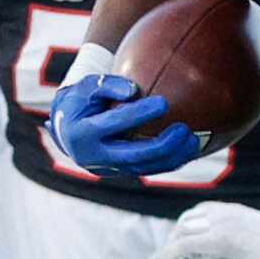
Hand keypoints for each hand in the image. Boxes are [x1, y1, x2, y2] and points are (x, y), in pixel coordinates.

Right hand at [49, 69, 198, 177]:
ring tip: (193, 141)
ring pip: (144, 168)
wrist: (66, 129)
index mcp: (82, 133)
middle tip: (184, 129)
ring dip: (171, 157)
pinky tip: (188, 150)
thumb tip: (133, 90)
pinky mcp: (120, 172)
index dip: (139, 114)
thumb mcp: (86, 87)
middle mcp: (95, 156)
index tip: (165, 102)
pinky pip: (148, 170)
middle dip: (162, 145)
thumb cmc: (80, 100)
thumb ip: (107, 85)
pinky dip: (169, 162)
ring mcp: (108, 168)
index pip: (115, 124)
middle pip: (133, 155)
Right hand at [146, 203, 259, 258]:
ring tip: (174, 254)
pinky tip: (190, 232)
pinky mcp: (234, 209)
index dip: (163, 258)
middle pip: (182, 231)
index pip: (182, 245)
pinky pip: (203, 209)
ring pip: (190, 218)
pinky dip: (190, 221)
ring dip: (178, 234)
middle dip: (168, 249)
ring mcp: (227, 211)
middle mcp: (221, 221)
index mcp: (222, 240)